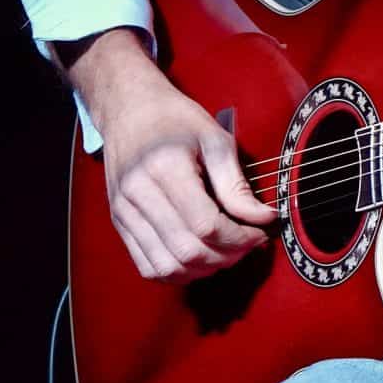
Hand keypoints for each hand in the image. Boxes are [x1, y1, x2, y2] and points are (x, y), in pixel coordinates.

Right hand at [93, 76, 278, 283]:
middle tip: (249, 244)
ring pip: (167, 267)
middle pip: (188, 251)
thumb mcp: (215, 140)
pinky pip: (147, 266)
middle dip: (227, 256)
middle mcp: (138, 195)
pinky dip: (178, 273)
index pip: (207, 225)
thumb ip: (236, 184)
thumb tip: (263, 218)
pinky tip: (200, 258)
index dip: (240, 237)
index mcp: (164, 169)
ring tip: (227, 252)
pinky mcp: (119, 223)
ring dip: (204, 269)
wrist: (129, 110)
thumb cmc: (175, 120)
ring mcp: (124, 212)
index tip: (260, 232)